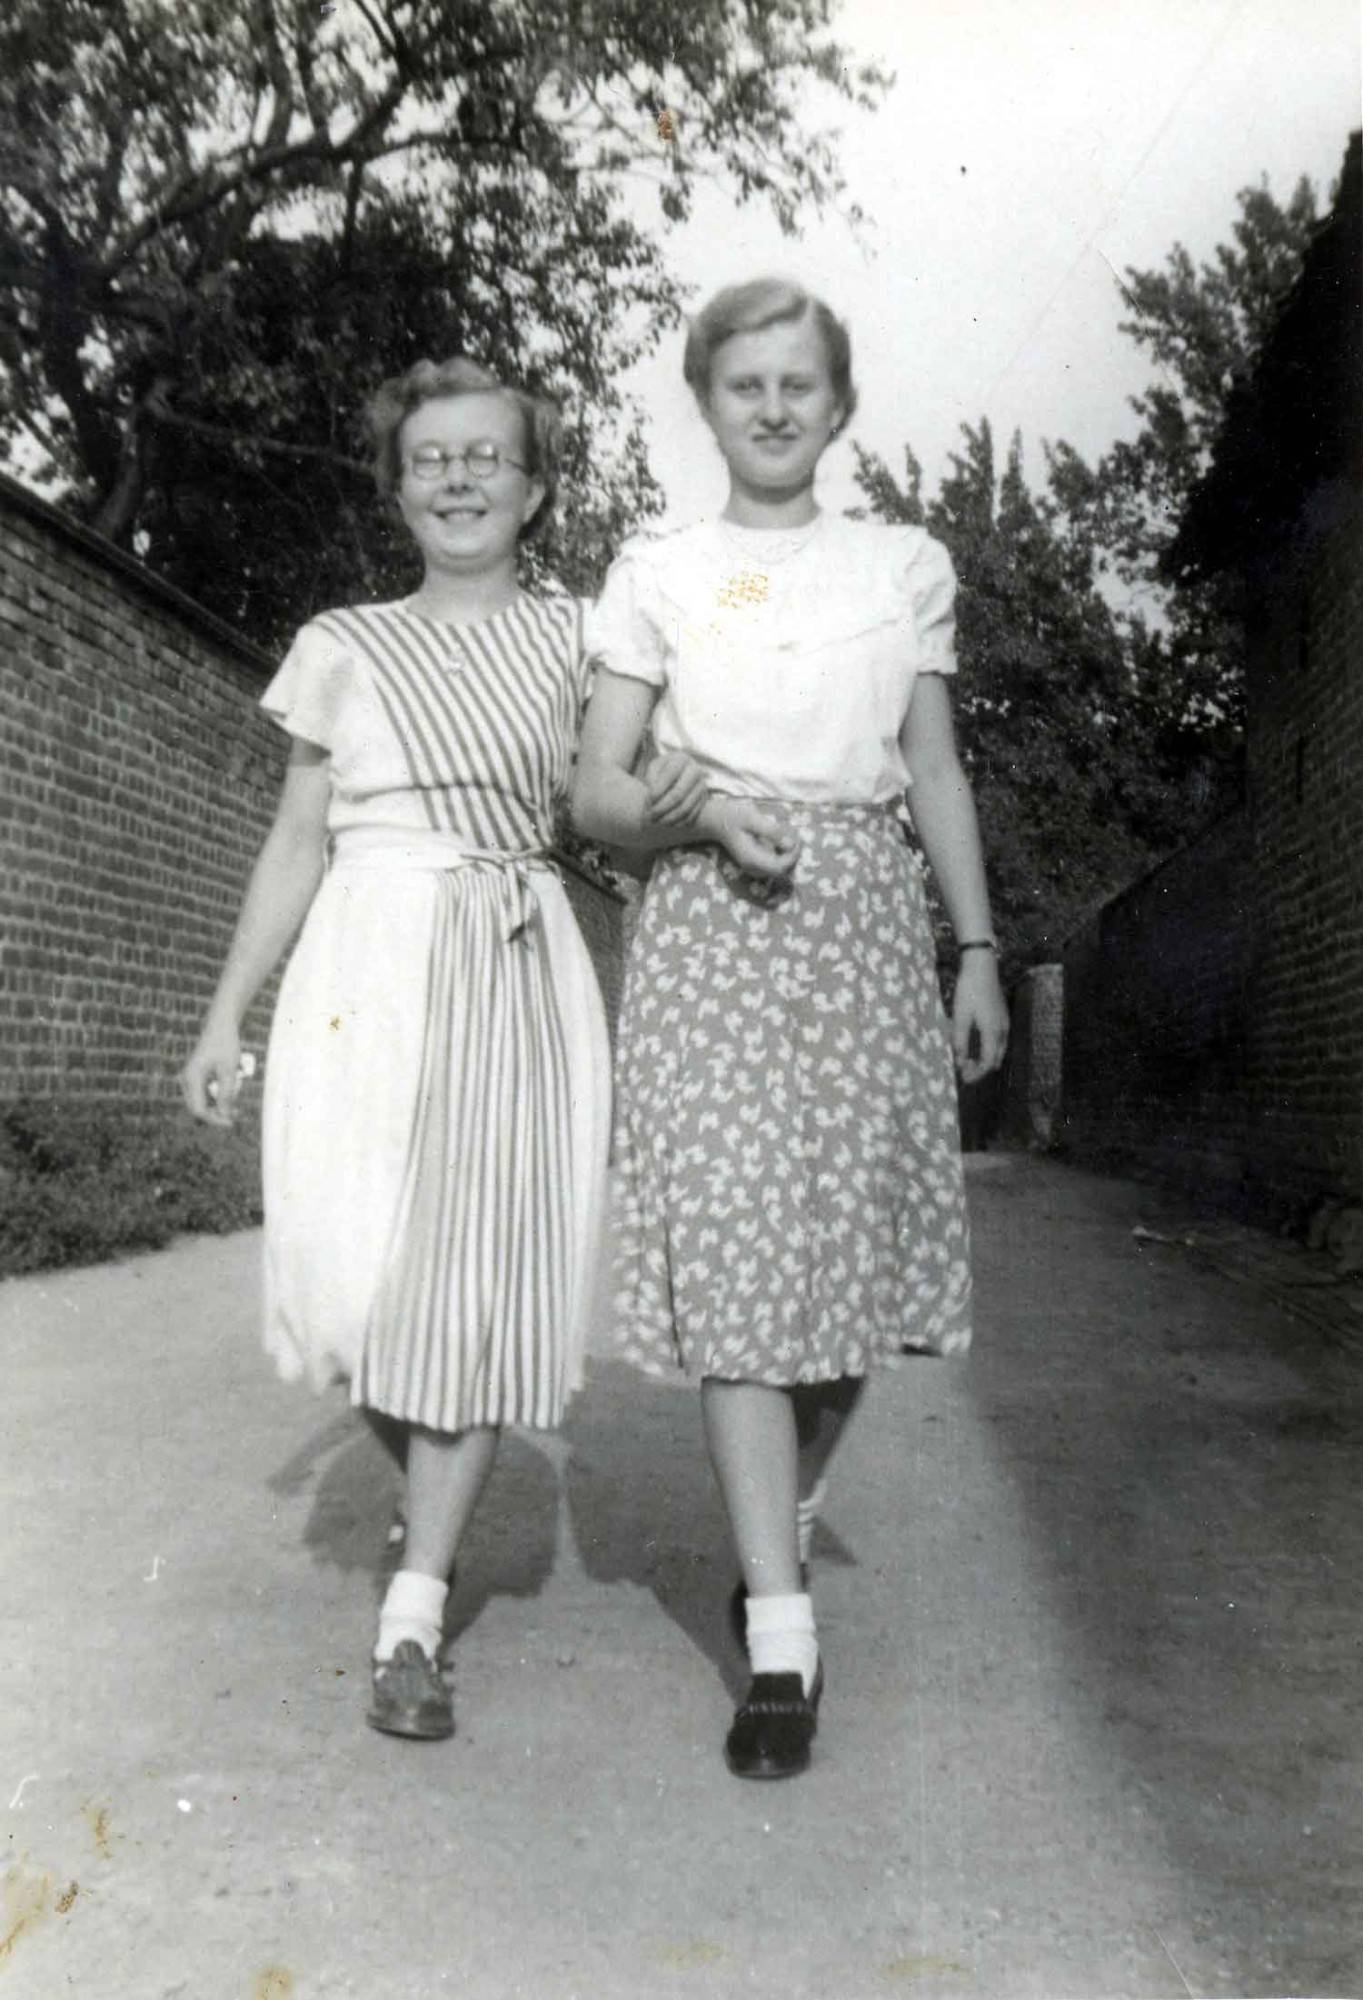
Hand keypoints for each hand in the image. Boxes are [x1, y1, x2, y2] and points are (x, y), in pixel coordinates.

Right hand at [180, 1020, 243, 1126]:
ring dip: (219, 1103)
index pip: (198, 1109)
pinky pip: (206, 1092)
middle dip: (217, 1113)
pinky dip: (218, 1094)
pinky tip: (232, 1087)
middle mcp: (187, 1080)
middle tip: (236, 1114)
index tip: (231, 1123)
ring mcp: (191, 1078)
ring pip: (203, 1101)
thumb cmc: (225, 1045)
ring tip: (236, 1095)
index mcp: (192, 1078)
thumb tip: (225, 1116)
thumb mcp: (228, 1070)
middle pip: (198, 1107)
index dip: (214, 1119)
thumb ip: (226, 1094)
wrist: (220, 1026)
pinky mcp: (197, 1076)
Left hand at [642, 750, 708, 827]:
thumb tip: (653, 795)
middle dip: (662, 808)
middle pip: (678, 794)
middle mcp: (695, 770)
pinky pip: (693, 814)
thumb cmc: (662, 771)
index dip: (656, 792)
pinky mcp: (704, 799)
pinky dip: (679, 822)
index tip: (647, 802)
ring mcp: (702, 785)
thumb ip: (651, 778)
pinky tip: (668, 824)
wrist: (679, 774)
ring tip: (657, 823)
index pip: (668, 777)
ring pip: (686, 807)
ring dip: (669, 818)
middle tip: (650, 817)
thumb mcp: (654, 768)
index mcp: (681, 759)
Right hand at [704, 797, 800, 880]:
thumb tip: (790, 844)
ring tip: (790, 838)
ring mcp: (752, 867)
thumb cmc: (731, 815)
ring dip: (788, 857)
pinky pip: (773, 865)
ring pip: (778, 870)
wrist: (714, 820)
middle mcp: (752, 867)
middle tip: (795, 837)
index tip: (796, 840)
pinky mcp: (754, 863)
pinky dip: (782, 856)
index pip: (779, 868)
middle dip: (792, 857)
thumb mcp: (751, 817)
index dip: (792, 857)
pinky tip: (781, 841)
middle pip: (781, 872)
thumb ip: (770, 831)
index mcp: (752, 858)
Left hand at [952, 952, 1008, 1082]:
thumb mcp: (960, 1016)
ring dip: (986, 1058)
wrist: (982, 966)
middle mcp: (1002, 1030)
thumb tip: (960, 1061)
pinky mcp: (1002, 1015)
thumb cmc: (969, 990)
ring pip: (999, 1049)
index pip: (987, 1062)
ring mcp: (1004, 1022)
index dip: (976, 1073)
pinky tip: (978, 1045)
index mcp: (993, 1032)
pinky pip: (999, 1039)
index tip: (963, 1078)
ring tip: (971, 1061)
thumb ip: (960, 1040)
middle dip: (980, 1068)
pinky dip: (990, 1048)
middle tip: (965, 1071)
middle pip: (995, 1058)